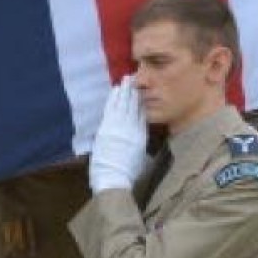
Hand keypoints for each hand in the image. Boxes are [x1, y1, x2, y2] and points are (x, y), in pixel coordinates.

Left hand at [89, 75, 147, 192]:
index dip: (144, 102)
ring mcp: (118, 126)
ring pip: (123, 103)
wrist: (113, 177)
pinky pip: (111, 108)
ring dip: (125, 91)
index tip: (144, 92)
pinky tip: (116, 90)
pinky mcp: (106, 127)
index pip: (144, 114)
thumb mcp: (144, 161)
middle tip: (136, 79)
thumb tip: (151, 150)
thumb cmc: (129, 174)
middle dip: (135, 92)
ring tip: (127, 80)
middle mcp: (132, 127)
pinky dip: (114, 98)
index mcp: (142, 135)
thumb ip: (147, 152)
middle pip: (134, 105)